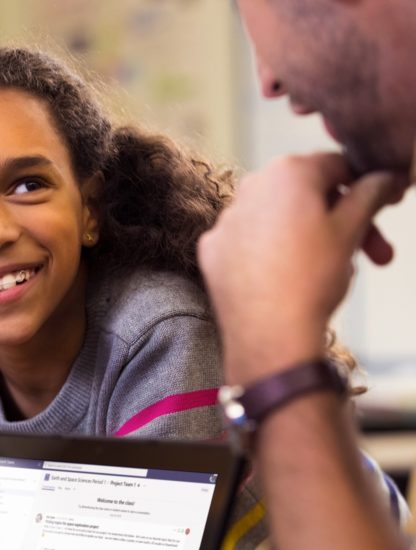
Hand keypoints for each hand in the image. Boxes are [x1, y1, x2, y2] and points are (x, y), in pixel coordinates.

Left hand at [197, 153, 407, 382]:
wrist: (268, 334)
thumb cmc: (310, 280)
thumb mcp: (351, 230)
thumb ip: (370, 194)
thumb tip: (384, 178)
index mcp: (287, 173)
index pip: (336, 165)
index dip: (366, 185)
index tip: (386, 204)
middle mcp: (250, 188)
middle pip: (308, 193)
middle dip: (346, 219)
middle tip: (375, 252)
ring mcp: (226, 219)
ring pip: (279, 217)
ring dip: (311, 235)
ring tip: (335, 269)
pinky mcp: (212, 249)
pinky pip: (250, 240)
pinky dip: (272, 251)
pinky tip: (290, 276)